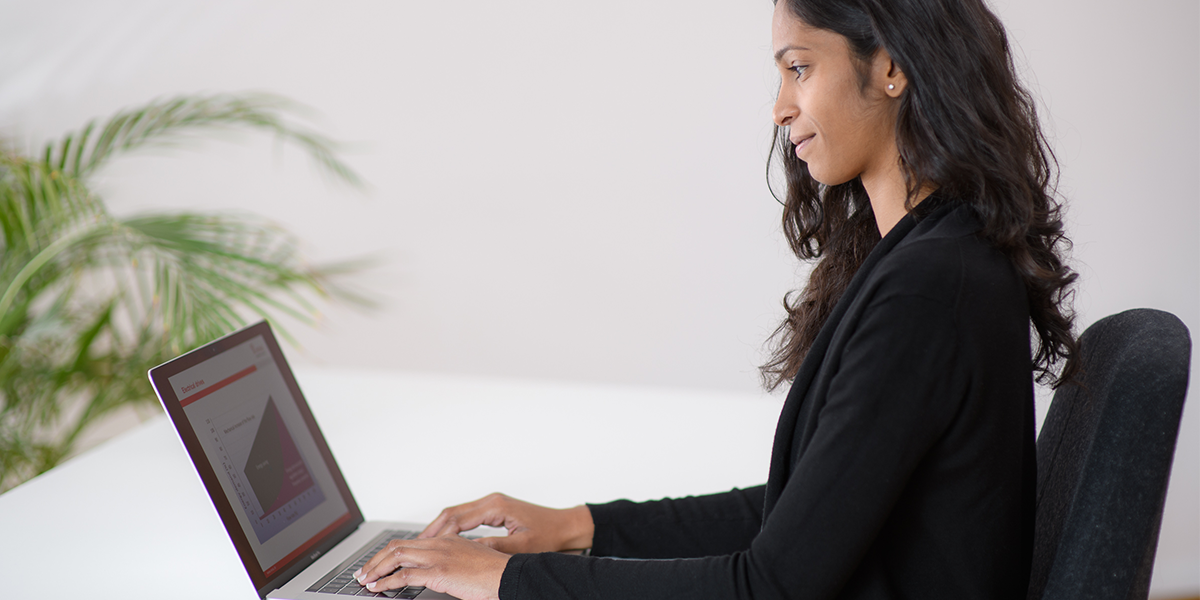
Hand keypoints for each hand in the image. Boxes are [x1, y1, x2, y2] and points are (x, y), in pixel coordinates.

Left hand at [354, 535, 507, 599]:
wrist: (510, 576)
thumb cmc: (495, 574)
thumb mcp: (470, 564)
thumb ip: (451, 565)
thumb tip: (436, 574)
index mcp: (447, 540)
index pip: (409, 542)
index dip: (389, 552)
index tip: (378, 563)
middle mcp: (440, 544)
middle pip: (397, 546)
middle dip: (376, 560)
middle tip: (363, 572)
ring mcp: (439, 556)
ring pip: (396, 557)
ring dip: (376, 569)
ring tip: (365, 580)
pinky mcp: (440, 571)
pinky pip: (404, 575)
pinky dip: (386, 581)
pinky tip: (378, 587)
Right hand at [420, 492, 593, 553]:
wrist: (567, 527)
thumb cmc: (550, 535)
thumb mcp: (520, 547)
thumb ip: (493, 548)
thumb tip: (466, 551)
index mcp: (496, 506)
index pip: (457, 519)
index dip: (438, 534)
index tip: (423, 547)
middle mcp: (492, 501)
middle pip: (452, 512)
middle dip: (432, 529)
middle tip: (414, 545)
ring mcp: (493, 504)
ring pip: (457, 513)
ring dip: (441, 527)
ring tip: (424, 544)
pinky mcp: (496, 510)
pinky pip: (467, 516)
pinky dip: (453, 527)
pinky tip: (446, 540)